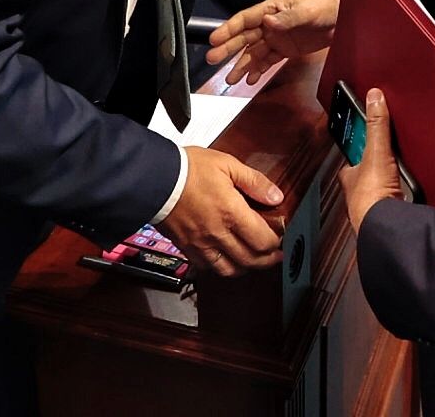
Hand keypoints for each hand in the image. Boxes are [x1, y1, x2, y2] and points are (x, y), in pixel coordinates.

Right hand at [157, 146, 283, 276]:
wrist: (153, 178)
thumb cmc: (188, 169)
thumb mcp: (227, 164)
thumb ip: (254, 182)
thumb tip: (275, 197)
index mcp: (231, 213)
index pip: (263, 240)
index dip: (276, 243)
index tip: (281, 238)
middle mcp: (217, 233)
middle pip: (250, 260)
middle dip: (267, 260)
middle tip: (275, 255)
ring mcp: (200, 243)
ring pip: (229, 269)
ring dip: (245, 267)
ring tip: (253, 260)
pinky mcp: (186, 247)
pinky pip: (207, 268)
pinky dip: (220, 267)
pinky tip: (225, 258)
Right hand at [207, 0, 340, 84]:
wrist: (345, 18)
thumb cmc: (327, 7)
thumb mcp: (308, 11)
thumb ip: (288, 18)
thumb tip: (268, 22)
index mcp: (272, 10)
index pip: (245, 20)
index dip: (228, 30)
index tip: (214, 40)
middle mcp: (271, 24)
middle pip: (244, 38)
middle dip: (228, 49)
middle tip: (213, 59)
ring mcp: (278, 38)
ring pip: (254, 52)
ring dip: (242, 65)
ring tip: (231, 79)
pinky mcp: (287, 50)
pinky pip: (268, 61)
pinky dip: (259, 70)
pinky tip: (251, 80)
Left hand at [338, 89, 404, 232]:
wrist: (386, 228)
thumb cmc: (371, 198)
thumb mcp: (376, 152)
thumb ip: (377, 125)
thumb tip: (374, 98)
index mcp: (350, 178)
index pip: (350, 160)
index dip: (357, 151)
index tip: (363, 142)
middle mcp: (358, 195)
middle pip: (365, 177)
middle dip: (375, 170)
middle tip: (386, 160)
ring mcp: (374, 209)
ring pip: (379, 193)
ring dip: (388, 188)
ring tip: (401, 178)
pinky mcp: (390, 218)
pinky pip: (396, 205)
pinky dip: (402, 200)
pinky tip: (410, 197)